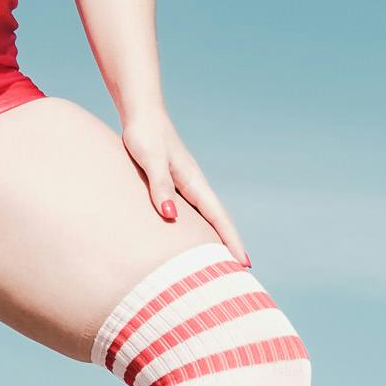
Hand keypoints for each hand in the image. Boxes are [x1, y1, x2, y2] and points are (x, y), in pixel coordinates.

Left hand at [121, 110, 244, 258]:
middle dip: (228, 245)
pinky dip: (196, 227)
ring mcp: (184, 183)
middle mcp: (193, 184)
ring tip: (218, 261)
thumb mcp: (151, 160)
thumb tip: (171, 216)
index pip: (218, 218)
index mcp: (193, 182)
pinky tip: (189, 236)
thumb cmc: (144, 135)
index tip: (244, 265)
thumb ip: (160, 186)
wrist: (140, 112)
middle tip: (238, 274)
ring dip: (214, 237)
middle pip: (217, 221)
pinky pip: (190, 210)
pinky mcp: (172, 181)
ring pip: (205, 216)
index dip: (231, 242)